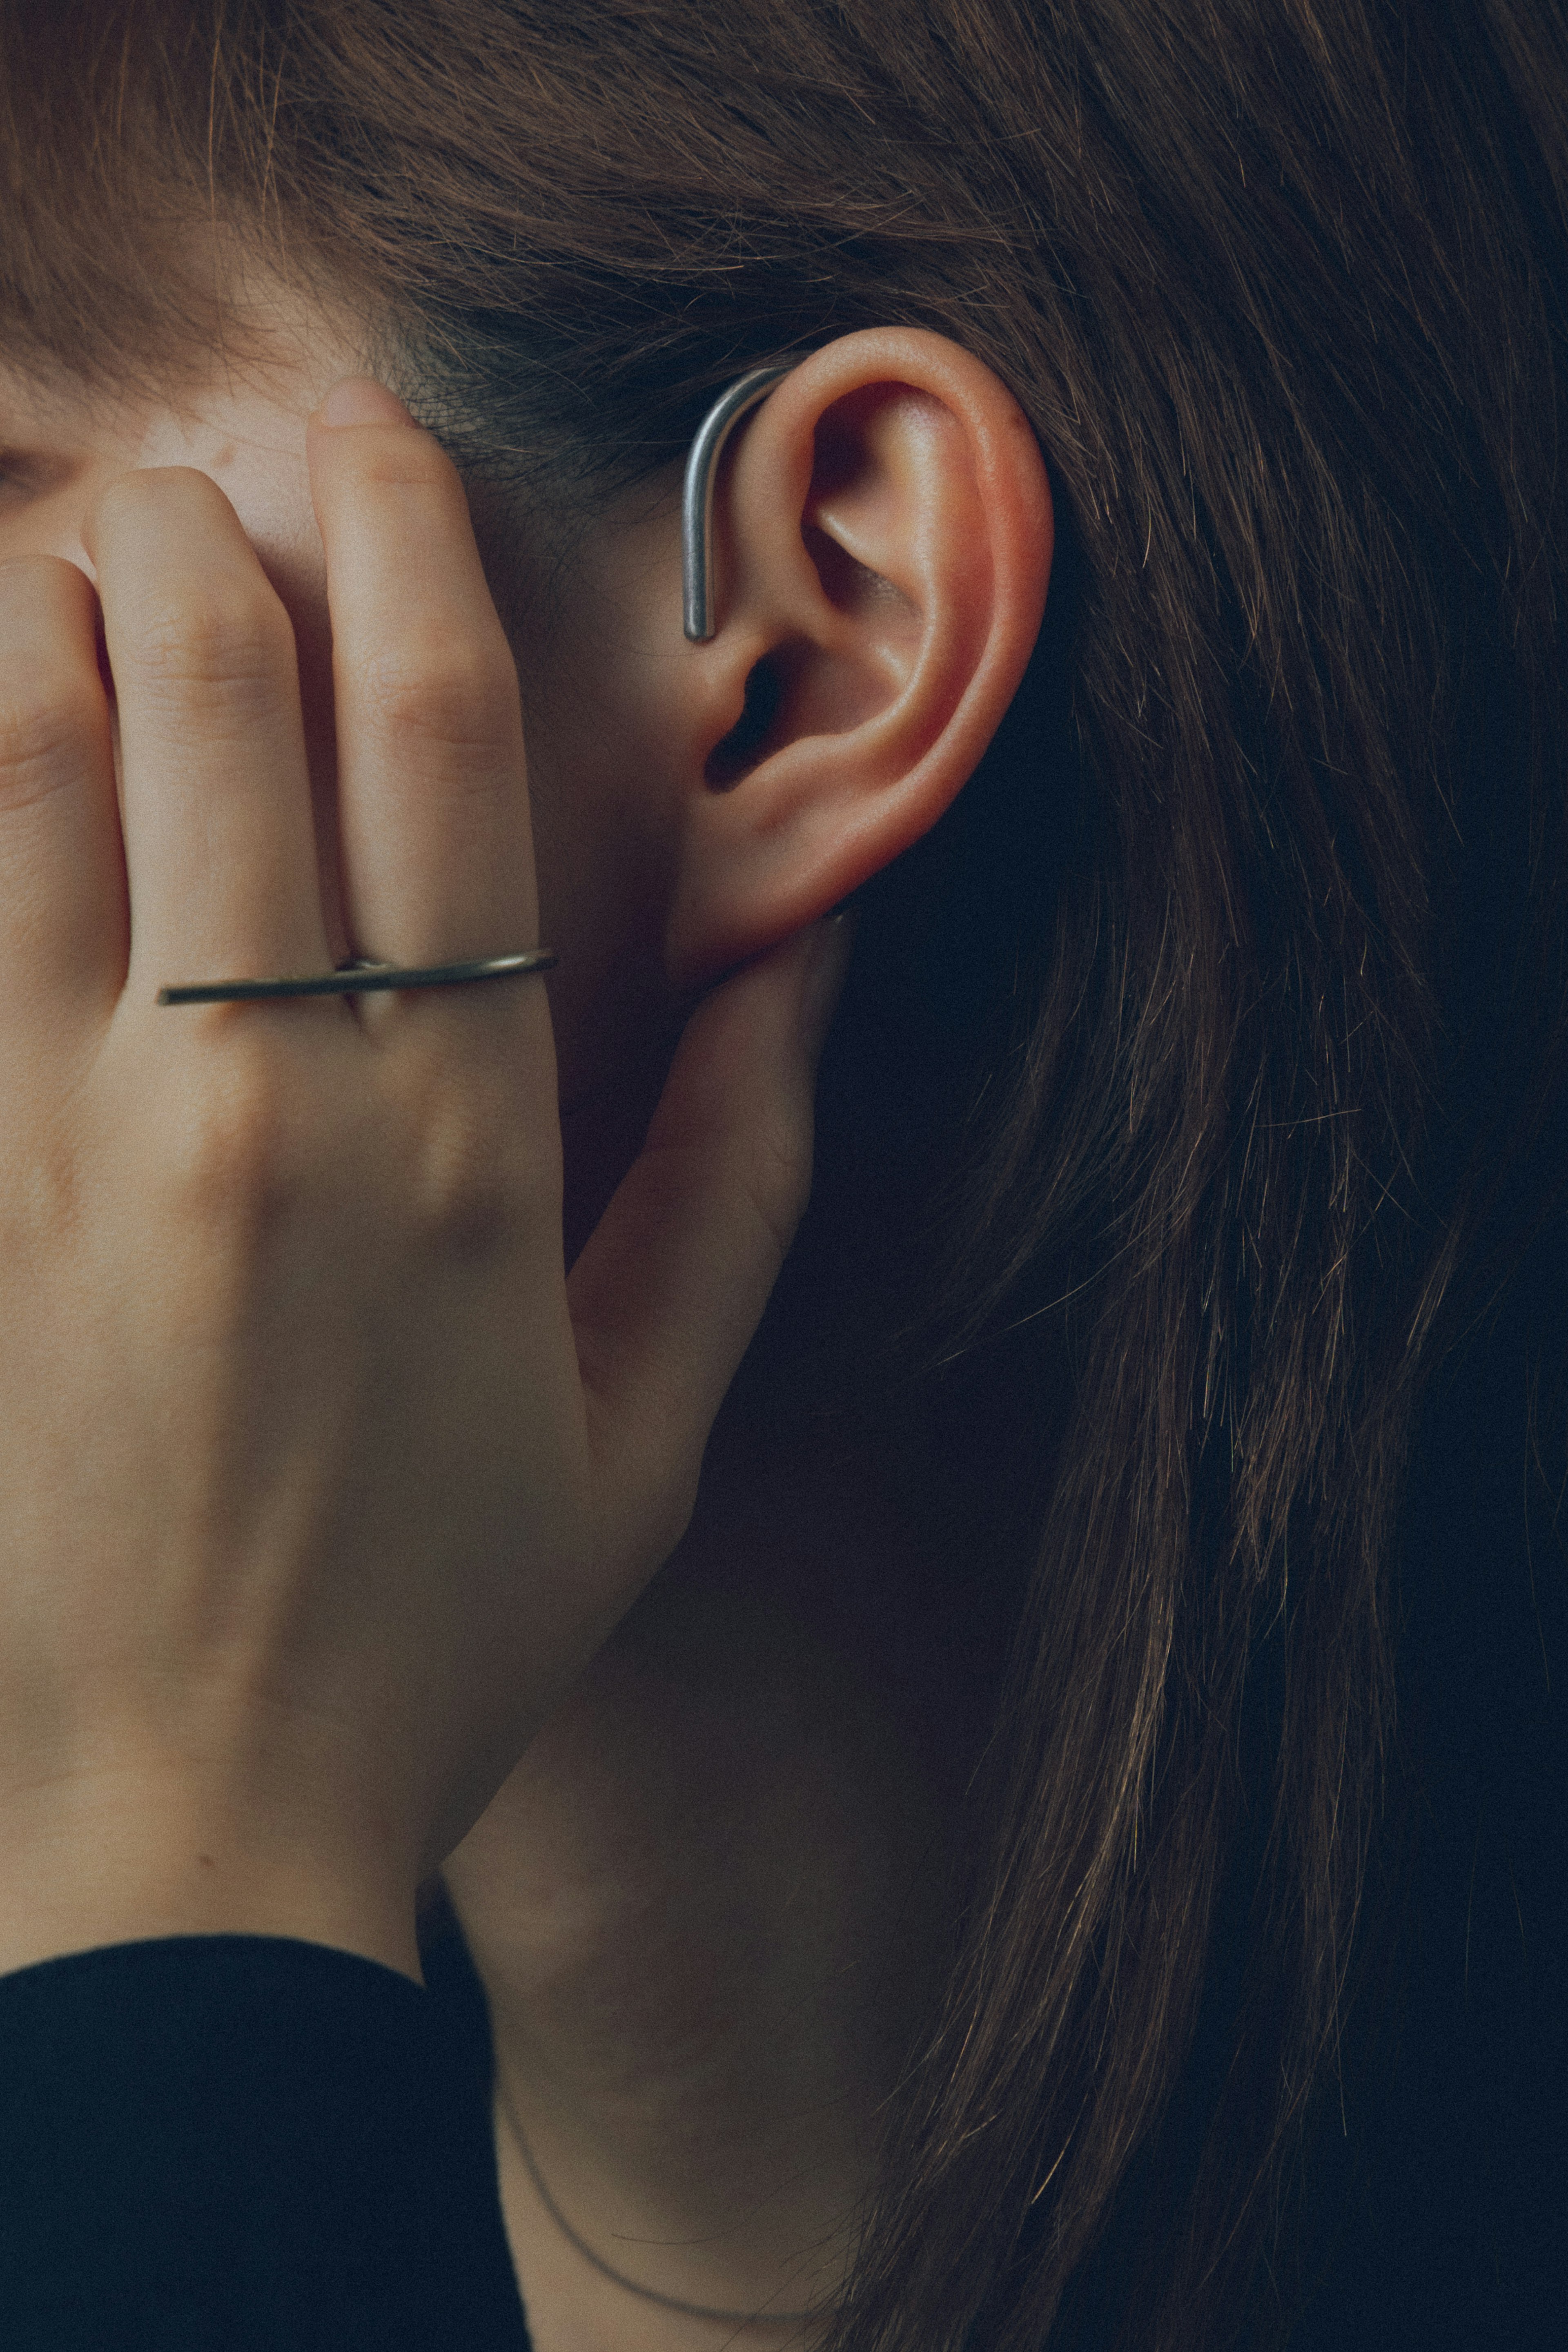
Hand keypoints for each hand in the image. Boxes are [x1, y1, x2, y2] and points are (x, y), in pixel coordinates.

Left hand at [0, 379, 851, 1982]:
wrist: (186, 1826)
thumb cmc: (440, 1631)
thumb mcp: (648, 1431)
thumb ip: (742, 1182)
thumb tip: (803, 967)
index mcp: (456, 1143)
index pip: (435, 750)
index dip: (409, 558)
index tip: (382, 454)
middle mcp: (259, 1099)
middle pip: (218, 698)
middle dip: (217, 526)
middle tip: (226, 465)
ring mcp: (68, 1140)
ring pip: (38, 762)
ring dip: (58, 602)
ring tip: (85, 539)